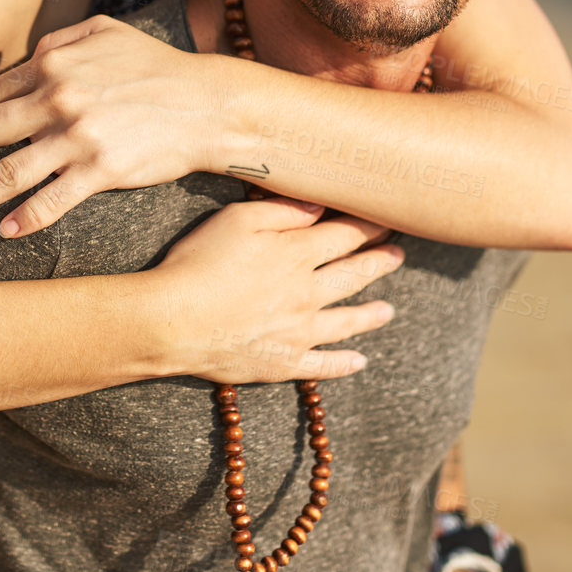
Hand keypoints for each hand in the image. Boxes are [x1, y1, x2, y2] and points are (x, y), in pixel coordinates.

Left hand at [0, 16, 216, 235]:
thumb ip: (61, 38)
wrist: (207, 104)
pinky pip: (54, 199)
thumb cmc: (156, 66)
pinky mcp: (102, 169)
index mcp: (54, 63)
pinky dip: (26, 217)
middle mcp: (59, 98)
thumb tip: (29, 53)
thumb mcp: (106, 31)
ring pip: (9, 172)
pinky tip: (5, 231)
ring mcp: (78, 136)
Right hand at [152, 198, 402, 383]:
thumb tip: (320, 205)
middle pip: (352, 275)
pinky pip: (323, 365)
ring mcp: (299, 332)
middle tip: (398, 255)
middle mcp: (306, 293)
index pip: (344, 235)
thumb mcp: (237, 220)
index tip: (388, 218)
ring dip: (370, 314)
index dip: (369, 225)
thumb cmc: (199, 262)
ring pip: (346, 321)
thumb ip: (283, 210)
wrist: (173, 321)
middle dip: (378, 263)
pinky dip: (344, 364)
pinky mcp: (283, 363)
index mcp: (296, 254)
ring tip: (388, 311)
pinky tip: (360, 362)